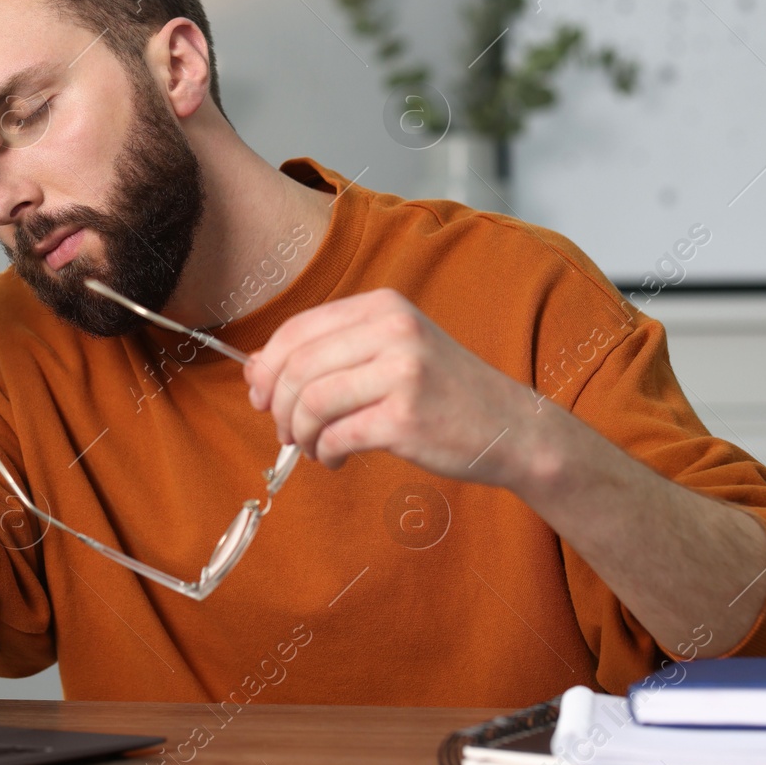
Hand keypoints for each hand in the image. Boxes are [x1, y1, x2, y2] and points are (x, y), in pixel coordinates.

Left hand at [244, 288, 549, 485]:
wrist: (511, 427)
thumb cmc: (443, 392)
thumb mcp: (390, 353)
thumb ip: (327, 354)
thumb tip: (254, 368)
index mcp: (383, 306)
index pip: (298, 330)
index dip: (267, 366)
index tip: (259, 395)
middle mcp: (392, 330)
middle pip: (299, 366)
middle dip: (277, 405)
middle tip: (282, 431)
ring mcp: (402, 372)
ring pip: (312, 402)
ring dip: (299, 433)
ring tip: (312, 448)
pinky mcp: (406, 417)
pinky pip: (337, 435)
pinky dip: (324, 452)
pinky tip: (336, 458)